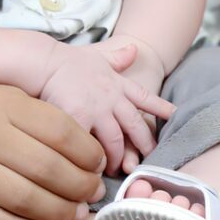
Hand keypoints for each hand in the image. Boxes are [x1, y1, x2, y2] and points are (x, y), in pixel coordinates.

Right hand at [0, 84, 107, 219]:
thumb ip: (47, 124)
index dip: (88, 153)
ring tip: (75, 215)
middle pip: (46, 167)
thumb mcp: (8, 107)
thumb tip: (98, 159)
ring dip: (59, 213)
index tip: (99, 167)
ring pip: (25, 199)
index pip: (60, 130)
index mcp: (2, 100)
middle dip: (79, 187)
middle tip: (92, 196)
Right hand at [39, 39, 174, 174]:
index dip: (160, 107)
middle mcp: (111, 98)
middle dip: (144, 144)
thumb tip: (135, 49)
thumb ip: (117, 57)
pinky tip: (94, 170)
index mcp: (117, 84)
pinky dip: (94, 159)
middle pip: (134, 126)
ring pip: (115, 140)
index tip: (174, 114)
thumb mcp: (98, 55)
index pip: (144, 97)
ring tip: (117, 171)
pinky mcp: (78, 118)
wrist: (45, 61)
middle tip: (148, 161)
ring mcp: (96, 109)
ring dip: (117, 158)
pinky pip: (90, 145)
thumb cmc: (67, 60)